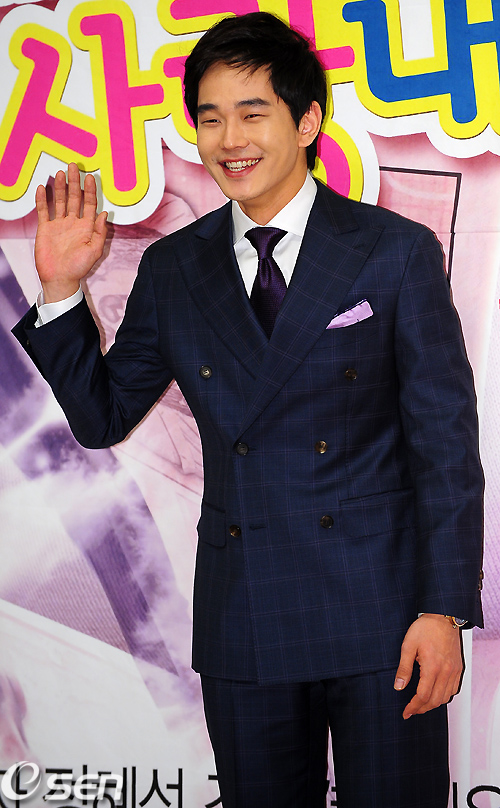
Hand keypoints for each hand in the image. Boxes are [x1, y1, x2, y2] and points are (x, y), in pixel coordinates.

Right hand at [34, 162, 107, 302]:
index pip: (89, 204)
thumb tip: (104, 213)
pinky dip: (42, 200)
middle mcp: (73, 223)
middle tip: (73, 166)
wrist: (59, 279)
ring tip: (59, 173)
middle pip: (74, 198)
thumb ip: (100, 232)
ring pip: (59, 201)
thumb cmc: (78, 268)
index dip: (90, 190)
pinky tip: (42, 188)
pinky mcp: (45, 228)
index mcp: (86, 227)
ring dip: (59, 187)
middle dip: (74, 182)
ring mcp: (59, 224)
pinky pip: (43, 211)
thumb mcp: (94, 251)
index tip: (89, 177)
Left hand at [394, 613, 462, 718]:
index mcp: (432, 667)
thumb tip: (398, 686)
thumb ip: (404, 668)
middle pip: (435, 701)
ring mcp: (454, 671)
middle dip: (422, 709)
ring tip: (421, 704)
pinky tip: (435, 694)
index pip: (423, 696)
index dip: (413, 707)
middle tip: (411, 710)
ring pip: (445, 697)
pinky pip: (453, 689)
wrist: (443, 617)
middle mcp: (446, 672)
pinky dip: (444, 696)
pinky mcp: (458, 668)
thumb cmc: (425, 628)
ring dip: (433, 704)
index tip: (406, 711)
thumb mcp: (408, 645)